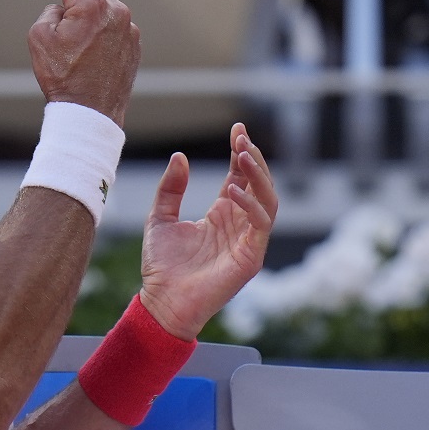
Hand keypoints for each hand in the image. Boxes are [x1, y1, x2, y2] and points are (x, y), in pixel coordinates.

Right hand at [25, 0, 139, 127]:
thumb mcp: (39, 38)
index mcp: (91, 5)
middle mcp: (115, 10)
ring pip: (100, 2)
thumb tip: (63, 9)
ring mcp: (129, 26)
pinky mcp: (133, 42)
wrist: (90, 114)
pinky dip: (97, 23)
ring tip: (66, 19)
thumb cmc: (63, 79)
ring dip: (82, 3)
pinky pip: (111, 23)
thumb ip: (49, 12)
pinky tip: (85, 40)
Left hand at [138, 123, 277, 340]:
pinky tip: (235, 190)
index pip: (239, 176)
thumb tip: (180, 157)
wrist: (162, 300)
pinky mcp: (251, 257)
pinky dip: (252, 205)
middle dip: (253, 159)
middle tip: (242, 138)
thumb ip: (170, 189)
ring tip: (243, 155)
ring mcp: (248, 240)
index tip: (237, 129)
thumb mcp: (160, 218)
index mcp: (222, 214)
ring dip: (259, 176)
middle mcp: (238, 224)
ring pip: (268, 200)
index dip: (241, 153)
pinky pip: (261, 225)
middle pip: (258, 184)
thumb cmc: (162, 266)